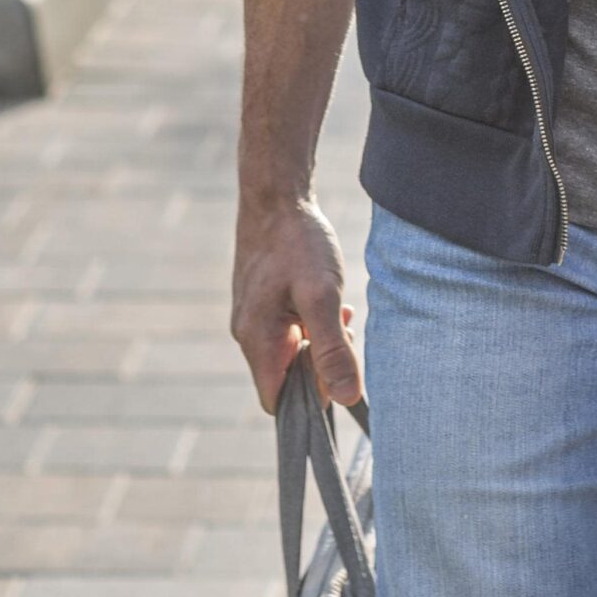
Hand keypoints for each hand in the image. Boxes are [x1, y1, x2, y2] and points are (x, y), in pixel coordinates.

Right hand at [231, 194, 362, 414]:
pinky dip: (311, 322)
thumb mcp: (322, 295)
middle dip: (321, 364)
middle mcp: (248, 334)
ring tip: (341, 310)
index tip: (339, 369)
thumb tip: (347, 398)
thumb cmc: (297, 242)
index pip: (277, 401)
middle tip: (345, 330)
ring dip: (320, 340)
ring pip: (290, 351)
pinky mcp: (262, 301)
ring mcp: (253, 316)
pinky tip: (330, 301)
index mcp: (257, 341)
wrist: (276, 195)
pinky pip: (287, 329)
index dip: (311, 398)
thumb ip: (333, 349)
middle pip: (286, 377)